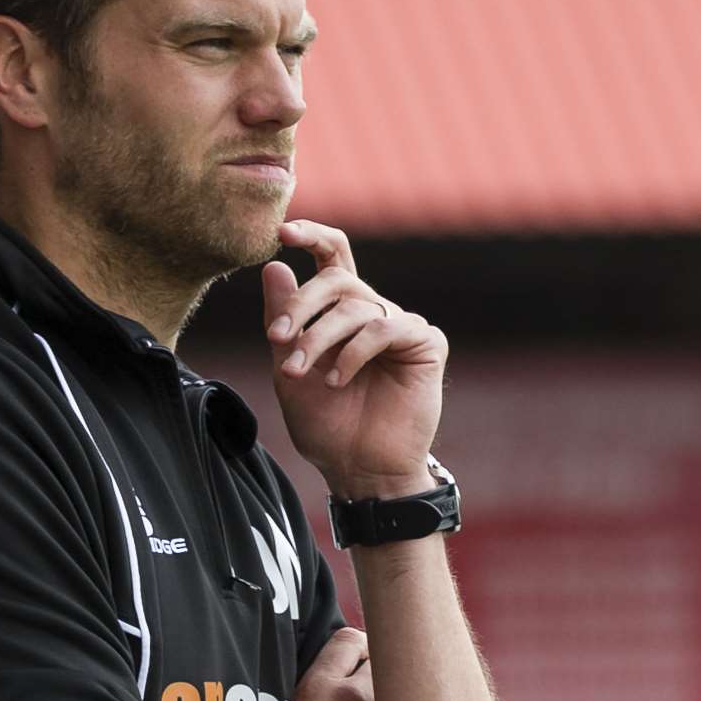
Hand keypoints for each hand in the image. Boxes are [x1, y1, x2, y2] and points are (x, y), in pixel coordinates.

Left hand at [262, 221, 445, 496]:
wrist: (358, 468)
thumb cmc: (326, 423)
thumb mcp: (288, 367)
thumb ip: (283, 318)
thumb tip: (274, 265)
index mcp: (343, 312)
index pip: (333, 257)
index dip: (313, 236)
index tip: (283, 232)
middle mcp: (374, 312)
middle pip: (339, 279)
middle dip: (302, 305)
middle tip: (277, 337)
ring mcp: (401, 326)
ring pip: (356, 306)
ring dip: (320, 338)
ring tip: (302, 373)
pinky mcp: (425, 344)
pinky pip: (386, 327)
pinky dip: (355, 350)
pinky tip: (340, 378)